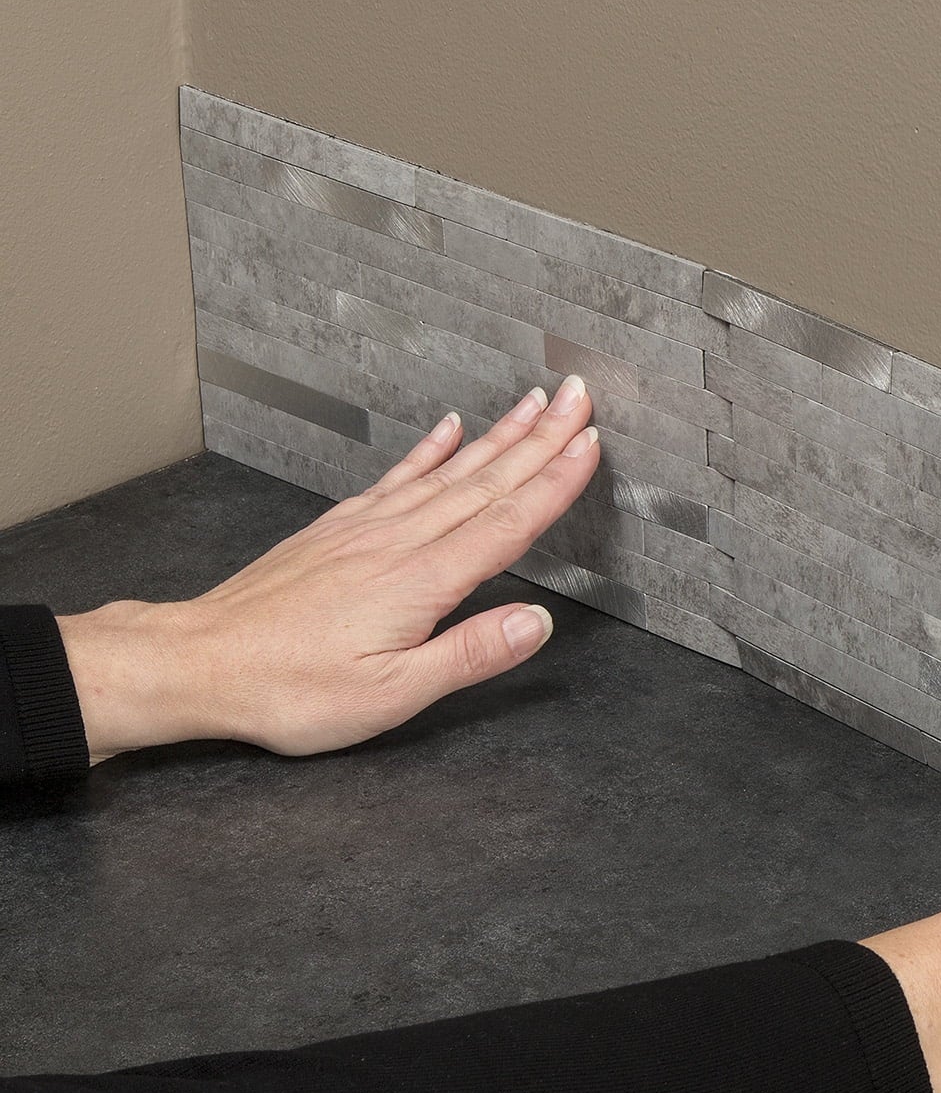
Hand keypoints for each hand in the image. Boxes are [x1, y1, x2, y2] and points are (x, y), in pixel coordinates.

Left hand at [56, 377, 602, 760]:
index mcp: (422, 581)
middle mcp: (399, 541)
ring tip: (534, 403)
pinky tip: (450, 429)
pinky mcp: (338, 529)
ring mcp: (366, 528)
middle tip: (578, 397)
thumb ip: (468, 654)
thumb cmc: (289, 688)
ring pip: (449, 470)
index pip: (507, 522)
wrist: (197, 662)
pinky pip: (397, 477)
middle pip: (487, 481)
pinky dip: (430, 449)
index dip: (555, 482)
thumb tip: (537, 621)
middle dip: (541, 437)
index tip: (590, 444)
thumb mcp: (389, 694)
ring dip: (499, 435)